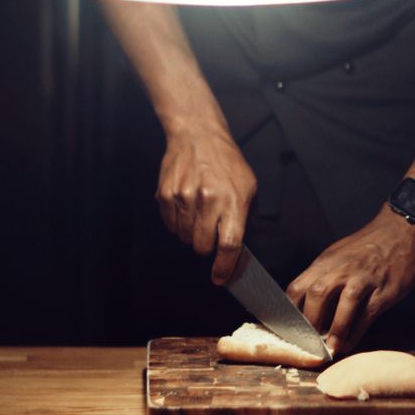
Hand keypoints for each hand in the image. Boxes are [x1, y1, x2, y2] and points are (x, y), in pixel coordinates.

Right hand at [156, 127, 257, 285]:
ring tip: (199, 213)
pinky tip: (186, 206)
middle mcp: (208, 200)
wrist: (197, 136)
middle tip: (211, 233)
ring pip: (185, 238)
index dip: (225, 267)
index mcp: (233, 200)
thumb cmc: (226, 163)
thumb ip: (246, 218)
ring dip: (192, 234)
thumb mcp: (249, 187)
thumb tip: (239, 250)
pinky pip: (170, 226)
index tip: (221, 278)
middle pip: (203, 246)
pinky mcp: (166, 195)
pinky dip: (178, 224)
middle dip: (207, 248)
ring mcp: (184, 198)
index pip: (229, 244)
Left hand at [287, 206, 414, 355]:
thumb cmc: (366, 246)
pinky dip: (357, 332)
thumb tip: (307, 305)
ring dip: (336, 329)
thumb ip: (323, 276)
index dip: (290, 310)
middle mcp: (343, 269)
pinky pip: (368, 313)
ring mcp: (365, 278)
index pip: (298, 286)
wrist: (400, 231)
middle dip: (311, 322)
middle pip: (318, 294)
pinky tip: (350, 343)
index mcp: (326, 261)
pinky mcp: (384, 290)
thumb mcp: (337, 254)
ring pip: (345, 304)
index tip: (290, 328)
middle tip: (310, 342)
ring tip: (331, 348)